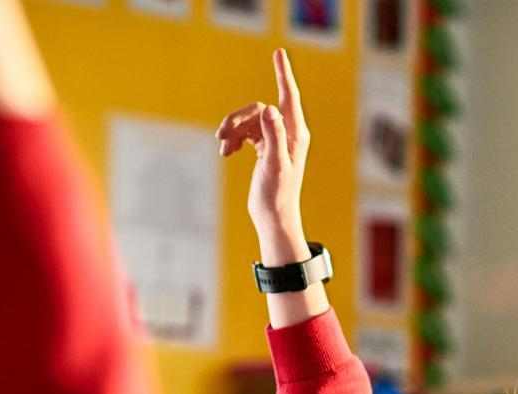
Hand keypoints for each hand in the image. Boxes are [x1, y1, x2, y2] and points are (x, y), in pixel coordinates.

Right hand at [217, 48, 310, 264]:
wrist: (273, 217)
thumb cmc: (277, 195)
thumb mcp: (275, 165)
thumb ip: (274, 136)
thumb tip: (269, 108)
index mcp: (295, 134)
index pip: (288, 96)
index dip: (283, 73)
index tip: (279, 52)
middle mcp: (288, 134)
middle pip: (258, 110)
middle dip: (238, 120)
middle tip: (221, 134)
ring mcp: (276, 141)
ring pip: (249, 121)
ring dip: (233, 130)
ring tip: (223, 147)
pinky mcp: (265, 149)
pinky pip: (246, 133)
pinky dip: (234, 139)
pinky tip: (227, 152)